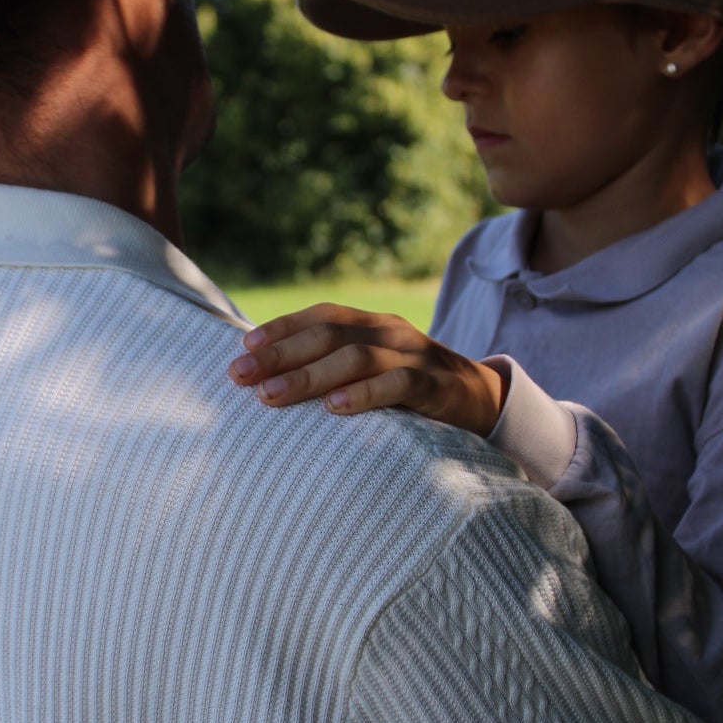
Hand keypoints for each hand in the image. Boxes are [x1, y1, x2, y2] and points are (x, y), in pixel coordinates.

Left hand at [227, 303, 506, 436]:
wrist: (482, 401)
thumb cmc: (410, 391)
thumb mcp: (372, 371)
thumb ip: (331, 369)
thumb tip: (268, 382)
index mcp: (370, 324)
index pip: (320, 315)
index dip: (281, 329)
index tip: (242, 350)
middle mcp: (389, 332)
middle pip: (329, 334)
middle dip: (281, 353)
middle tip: (240, 376)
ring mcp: (414, 354)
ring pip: (357, 356)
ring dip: (309, 375)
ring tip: (272, 394)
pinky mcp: (436, 385)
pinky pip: (399, 383)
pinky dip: (365, 394)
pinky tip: (335, 407)